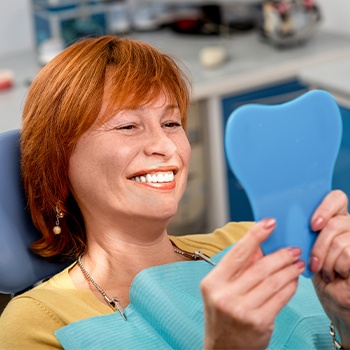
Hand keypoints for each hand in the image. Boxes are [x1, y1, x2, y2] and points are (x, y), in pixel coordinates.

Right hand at [201, 218, 304, 349]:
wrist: (223, 349)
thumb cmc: (223, 316)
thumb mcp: (222, 290)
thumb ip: (239, 268)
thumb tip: (260, 247)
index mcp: (212, 282)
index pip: (237, 253)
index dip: (255, 235)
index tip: (269, 223)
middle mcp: (224, 295)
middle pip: (259, 267)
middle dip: (280, 255)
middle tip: (293, 249)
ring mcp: (241, 310)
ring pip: (273, 281)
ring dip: (289, 270)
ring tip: (297, 263)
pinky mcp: (259, 323)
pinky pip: (280, 298)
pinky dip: (290, 287)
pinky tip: (294, 281)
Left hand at [310, 190, 349, 347]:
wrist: (334, 297)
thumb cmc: (316, 269)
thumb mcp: (304, 245)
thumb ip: (297, 228)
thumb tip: (271, 219)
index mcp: (335, 217)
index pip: (337, 197)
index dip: (325, 208)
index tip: (312, 225)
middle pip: (337, 222)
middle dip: (320, 244)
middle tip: (313, 259)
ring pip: (341, 240)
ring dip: (326, 259)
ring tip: (323, 269)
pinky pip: (347, 255)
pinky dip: (336, 267)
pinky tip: (334, 274)